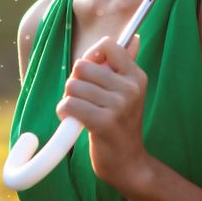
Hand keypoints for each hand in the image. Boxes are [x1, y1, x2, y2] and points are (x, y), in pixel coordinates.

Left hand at [57, 34, 151, 194]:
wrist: (128, 163)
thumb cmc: (121, 124)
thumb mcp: (129, 92)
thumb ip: (125, 65)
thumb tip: (135, 38)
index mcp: (136, 76)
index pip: (107, 45)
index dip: (91, 56)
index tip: (91, 73)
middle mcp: (130, 88)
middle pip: (82, 66)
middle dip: (75, 82)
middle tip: (84, 98)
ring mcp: (118, 105)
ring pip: (73, 86)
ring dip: (69, 99)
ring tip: (82, 112)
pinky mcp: (104, 123)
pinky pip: (69, 104)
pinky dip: (65, 112)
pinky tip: (74, 120)